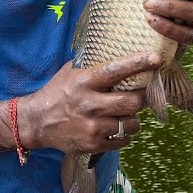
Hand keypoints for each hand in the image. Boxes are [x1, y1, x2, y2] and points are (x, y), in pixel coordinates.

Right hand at [20, 51, 160, 154]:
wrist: (36, 122)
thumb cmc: (57, 93)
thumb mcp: (71, 72)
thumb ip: (92, 64)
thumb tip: (117, 48)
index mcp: (85, 82)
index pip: (116, 70)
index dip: (138, 63)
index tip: (155, 58)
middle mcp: (90, 104)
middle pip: (132, 101)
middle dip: (141, 98)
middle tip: (141, 96)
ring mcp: (92, 127)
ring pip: (131, 123)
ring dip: (134, 118)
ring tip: (127, 114)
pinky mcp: (92, 144)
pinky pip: (123, 140)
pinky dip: (125, 134)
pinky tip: (118, 128)